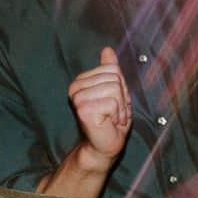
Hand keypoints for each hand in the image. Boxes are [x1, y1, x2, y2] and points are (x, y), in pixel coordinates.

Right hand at [69, 47, 132, 161]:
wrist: (103, 147)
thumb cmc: (110, 122)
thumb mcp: (114, 92)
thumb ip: (109, 71)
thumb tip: (107, 50)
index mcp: (81, 81)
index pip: (113, 69)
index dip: (121, 87)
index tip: (114, 104)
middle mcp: (76, 87)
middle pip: (114, 77)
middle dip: (121, 98)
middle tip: (113, 114)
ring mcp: (78, 98)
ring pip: (114, 89)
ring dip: (119, 108)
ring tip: (111, 119)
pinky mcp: (84, 109)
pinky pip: (112, 102)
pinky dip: (116, 115)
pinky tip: (108, 124)